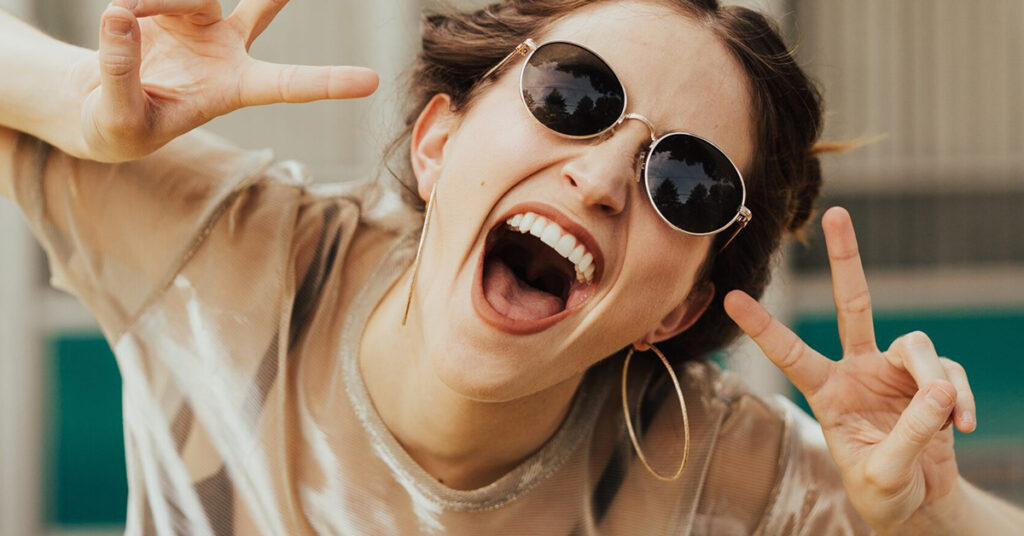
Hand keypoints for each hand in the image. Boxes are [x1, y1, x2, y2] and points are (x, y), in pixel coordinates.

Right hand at [77, 0, 378, 160]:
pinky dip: (138, 0)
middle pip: (263, 11)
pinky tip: (122, 12)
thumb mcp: (118, 115)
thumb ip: (120, 70)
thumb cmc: (120, 126)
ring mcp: (203, 24)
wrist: (100, 105)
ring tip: (122, 15)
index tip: (371, 82)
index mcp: (233, 89)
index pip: (287, 84)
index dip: (328, 83)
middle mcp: (227, 51)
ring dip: (156, 2)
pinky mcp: (175, 6)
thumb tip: (119, 14)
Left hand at [723, 207, 975, 532]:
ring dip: (936, 379)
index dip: (763, 327)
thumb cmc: (882, 489)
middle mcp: (857, 370)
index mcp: (826, 392)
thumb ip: (909, 435)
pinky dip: (959, 398)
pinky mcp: (931, 380)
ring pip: (917, 345)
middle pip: (852, 304)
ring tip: (947, 419)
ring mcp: (894, 370)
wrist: (918, 502)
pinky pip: (950, 374)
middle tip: (837, 213)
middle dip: (845, 259)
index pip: (790, 354)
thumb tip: (939, 391)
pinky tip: (961, 426)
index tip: (732, 298)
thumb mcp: (883, 473)